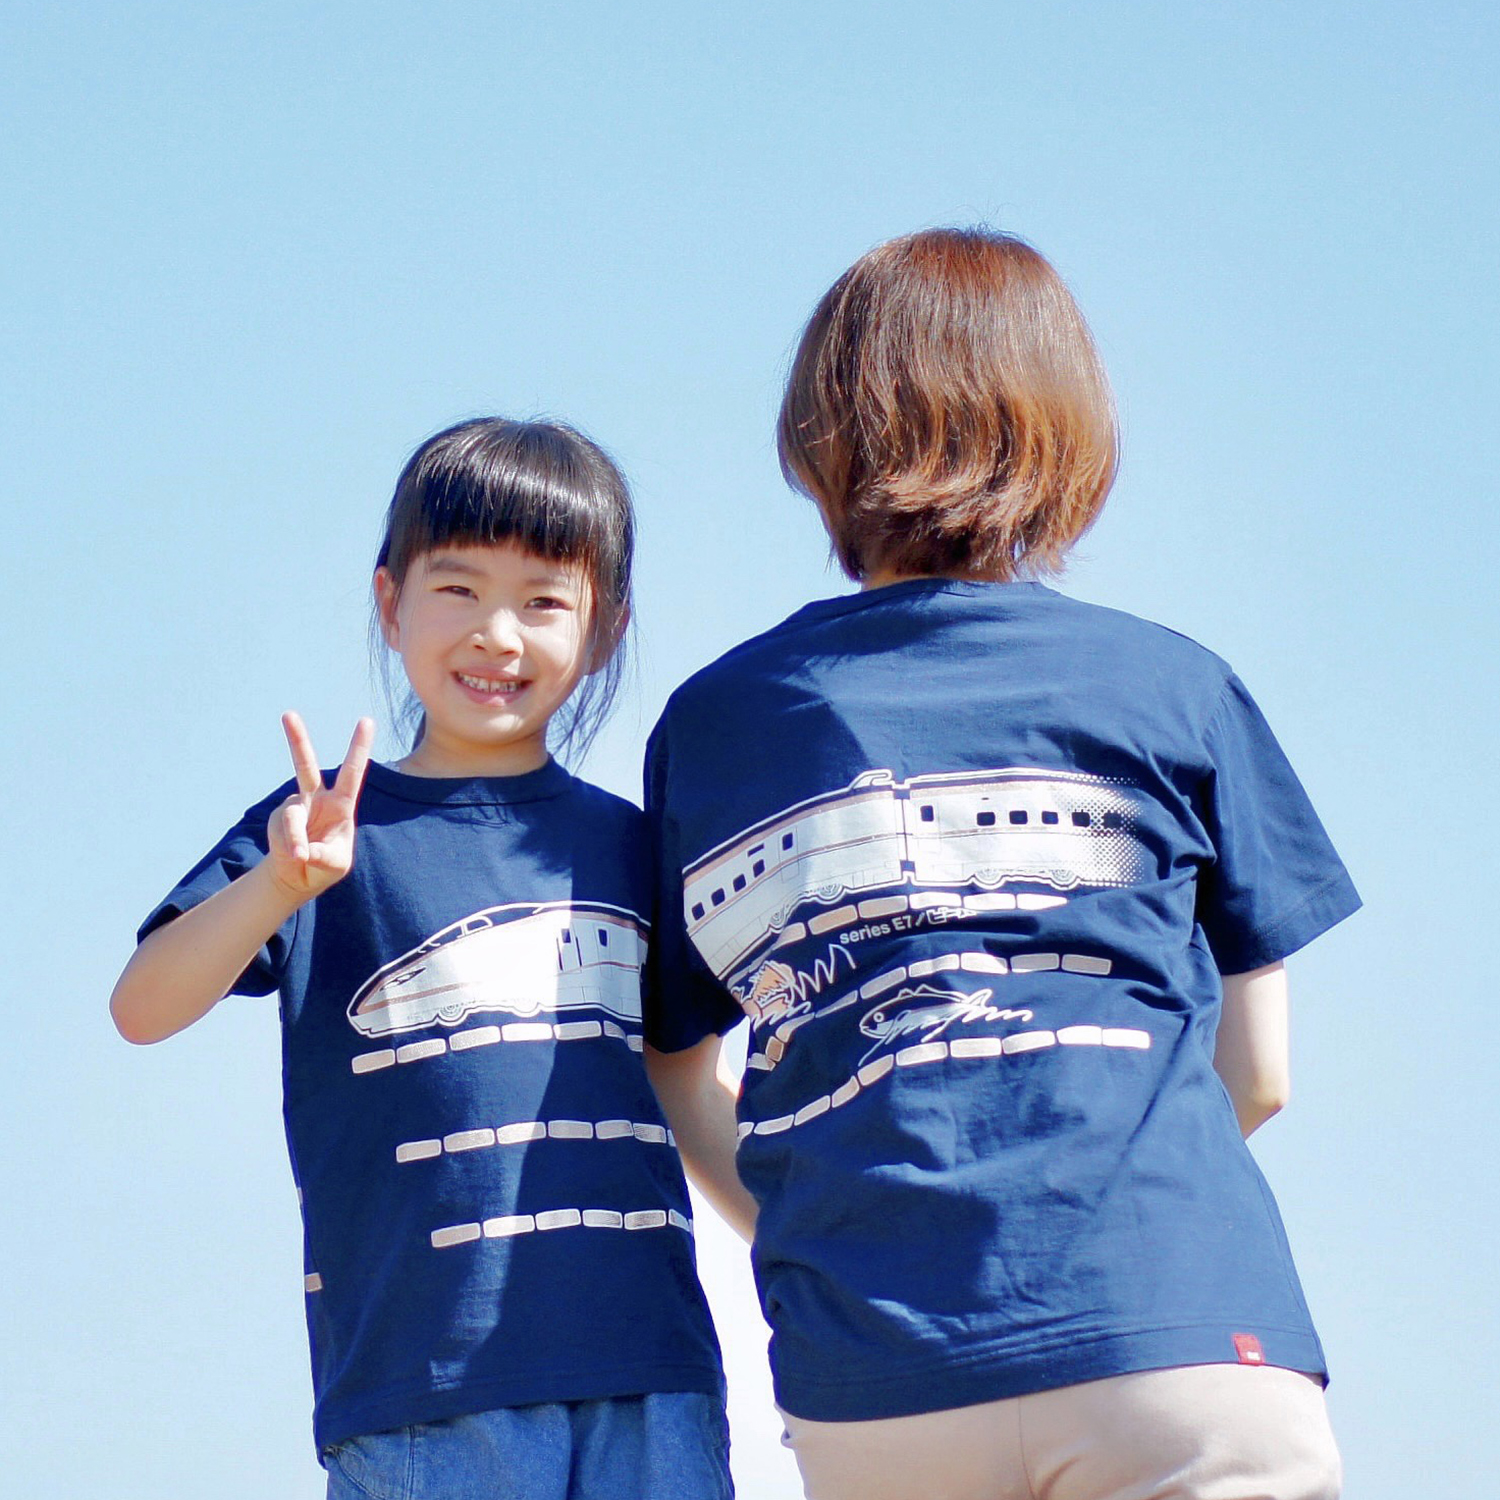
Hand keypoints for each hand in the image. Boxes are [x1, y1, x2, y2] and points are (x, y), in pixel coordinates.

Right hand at [266, 712, 374, 901]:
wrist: (297, 876)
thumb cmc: (324, 865)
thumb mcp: (335, 864)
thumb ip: (323, 856)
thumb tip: (302, 850)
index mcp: (341, 804)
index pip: (352, 772)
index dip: (359, 747)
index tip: (366, 720)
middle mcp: (317, 799)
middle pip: (305, 767)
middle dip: (296, 740)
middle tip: (288, 714)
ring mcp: (295, 807)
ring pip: (292, 817)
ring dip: (295, 839)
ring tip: (300, 857)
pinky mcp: (277, 819)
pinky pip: (282, 833)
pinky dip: (288, 847)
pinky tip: (293, 857)